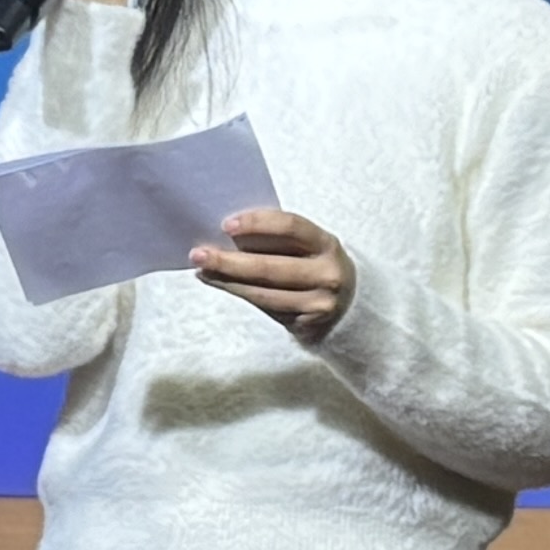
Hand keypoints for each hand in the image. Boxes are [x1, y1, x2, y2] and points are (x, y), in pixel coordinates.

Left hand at [191, 205, 352, 344]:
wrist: (351, 306)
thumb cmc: (318, 264)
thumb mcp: (310, 245)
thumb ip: (280, 238)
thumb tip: (228, 231)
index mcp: (328, 244)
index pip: (291, 227)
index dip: (257, 224)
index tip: (227, 225)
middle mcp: (327, 275)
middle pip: (270, 267)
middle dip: (229, 261)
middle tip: (198, 254)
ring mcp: (318, 304)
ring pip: (263, 293)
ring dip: (227, 281)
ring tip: (202, 270)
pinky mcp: (306, 325)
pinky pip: (265, 308)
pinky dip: (238, 294)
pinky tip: (219, 284)